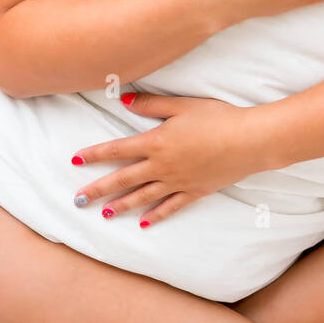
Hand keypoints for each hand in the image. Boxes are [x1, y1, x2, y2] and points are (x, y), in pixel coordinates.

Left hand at [70, 91, 263, 225]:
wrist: (249, 140)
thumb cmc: (217, 117)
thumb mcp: (182, 105)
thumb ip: (151, 104)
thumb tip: (122, 99)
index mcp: (156, 142)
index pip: (116, 150)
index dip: (93, 155)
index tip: (74, 160)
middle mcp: (162, 166)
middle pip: (123, 179)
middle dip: (98, 190)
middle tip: (78, 200)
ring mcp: (178, 181)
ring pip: (143, 197)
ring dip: (121, 205)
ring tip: (105, 213)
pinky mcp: (194, 191)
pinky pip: (171, 207)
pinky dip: (156, 215)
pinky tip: (144, 223)